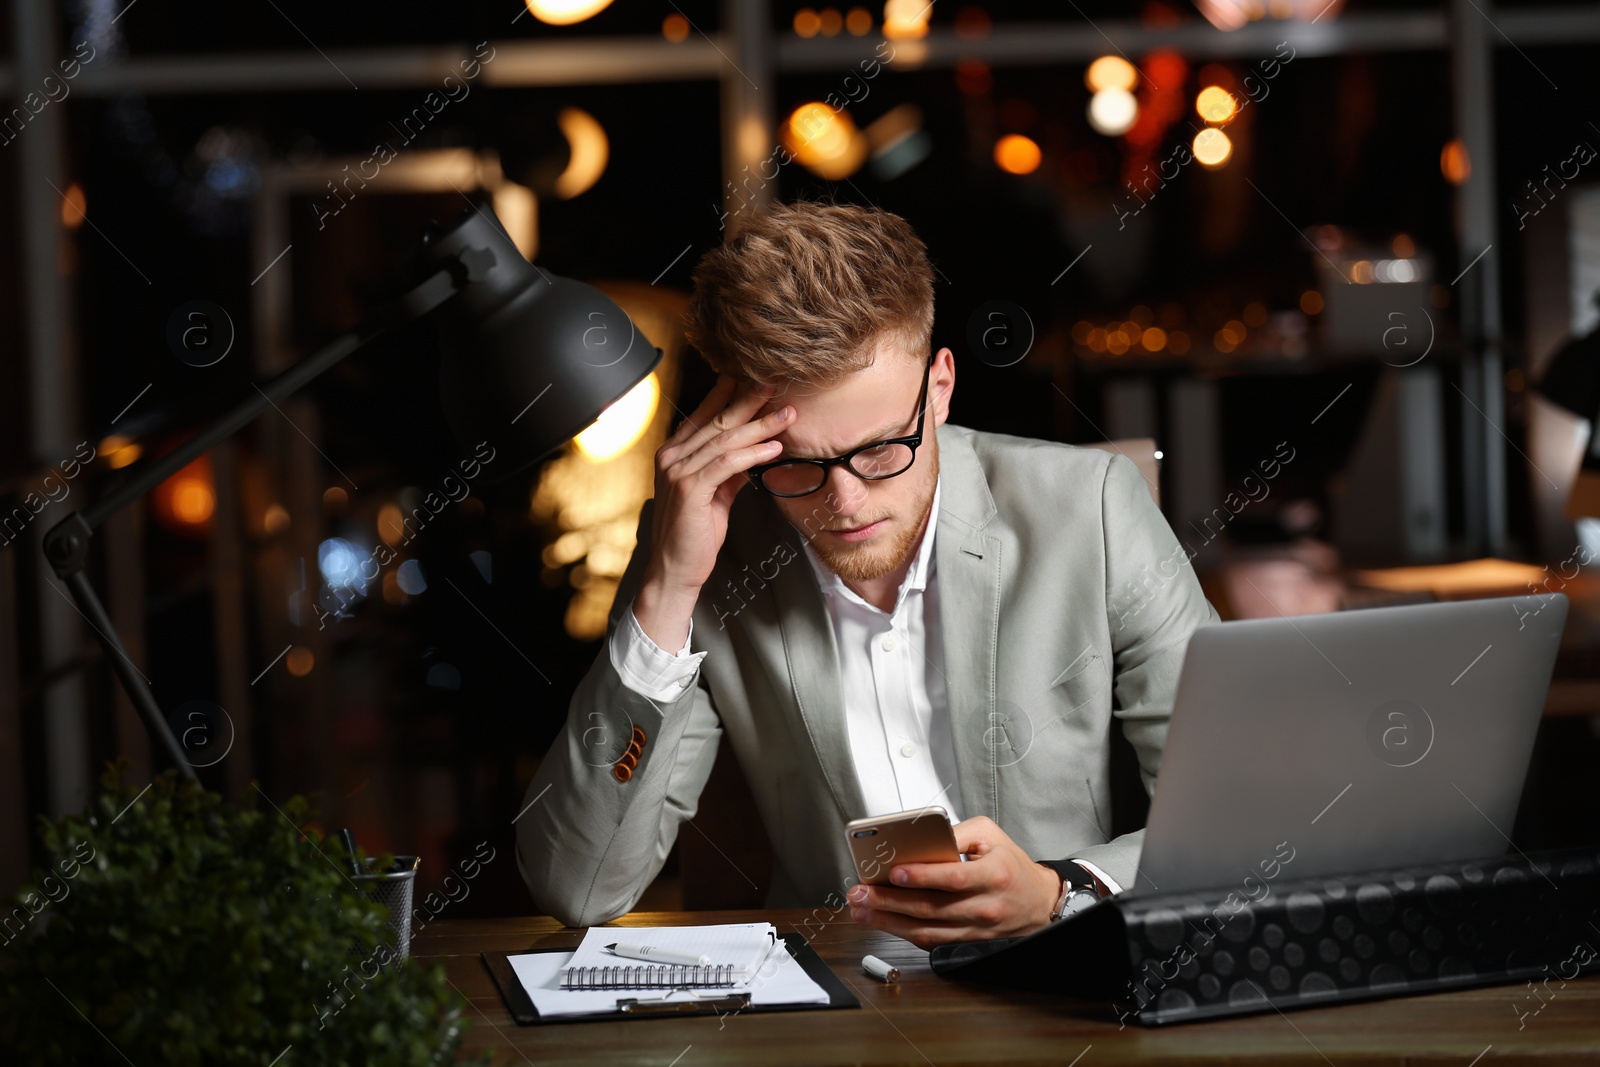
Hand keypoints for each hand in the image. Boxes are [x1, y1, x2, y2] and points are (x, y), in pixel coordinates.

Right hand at [633, 375, 793, 648]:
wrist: (675, 569)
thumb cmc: (695, 534)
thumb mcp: (715, 494)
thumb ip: (729, 470)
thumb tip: (755, 449)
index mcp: (675, 453)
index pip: (705, 415)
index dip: (731, 395)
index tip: (757, 379)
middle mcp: (672, 456)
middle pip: (717, 421)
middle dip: (750, 401)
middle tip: (777, 384)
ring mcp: (677, 471)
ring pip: (725, 439)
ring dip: (760, 425)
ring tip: (787, 415)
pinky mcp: (689, 489)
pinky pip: (727, 464)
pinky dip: (752, 454)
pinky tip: (773, 448)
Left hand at [845, 817, 1060, 949]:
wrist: (1037, 901)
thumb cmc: (1010, 864)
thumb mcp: (989, 834)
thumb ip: (955, 833)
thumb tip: (918, 840)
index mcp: (993, 874)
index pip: (953, 877)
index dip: (922, 876)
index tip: (894, 872)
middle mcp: (984, 905)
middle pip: (931, 907)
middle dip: (889, 900)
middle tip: (861, 892)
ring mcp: (976, 928)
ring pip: (926, 929)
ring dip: (888, 921)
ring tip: (862, 909)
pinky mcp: (966, 941)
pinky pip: (930, 940)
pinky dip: (902, 932)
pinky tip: (882, 922)